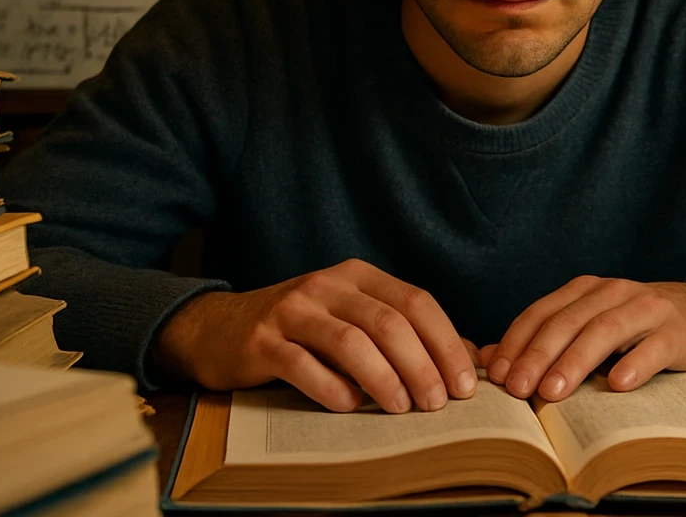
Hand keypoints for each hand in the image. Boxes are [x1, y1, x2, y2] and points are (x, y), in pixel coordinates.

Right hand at [151, 258, 479, 413]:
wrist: (218, 329)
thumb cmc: (301, 331)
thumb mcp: (352, 319)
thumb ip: (404, 333)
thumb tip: (467, 359)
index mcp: (357, 276)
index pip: (415, 302)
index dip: (445, 342)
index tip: (464, 385)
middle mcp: (327, 285)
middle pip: (388, 323)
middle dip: (421, 366)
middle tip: (437, 404)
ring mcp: (292, 310)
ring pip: (351, 342)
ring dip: (384, 379)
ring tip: (402, 408)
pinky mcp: (261, 341)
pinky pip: (304, 365)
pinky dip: (332, 389)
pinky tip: (350, 407)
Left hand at [479, 277, 685, 401]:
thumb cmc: (638, 329)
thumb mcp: (591, 327)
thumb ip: (545, 340)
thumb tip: (486, 359)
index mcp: (586, 290)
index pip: (542, 312)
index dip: (516, 341)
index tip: (497, 375)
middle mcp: (612, 293)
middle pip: (568, 321)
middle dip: (539, 355)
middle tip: (517, 389)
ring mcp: (647, 309)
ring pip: (605, 331)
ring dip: (576, 362)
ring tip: (553, 392)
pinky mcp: (677, 331)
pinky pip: (654, 346)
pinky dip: (635, 363)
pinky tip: (618, 385)